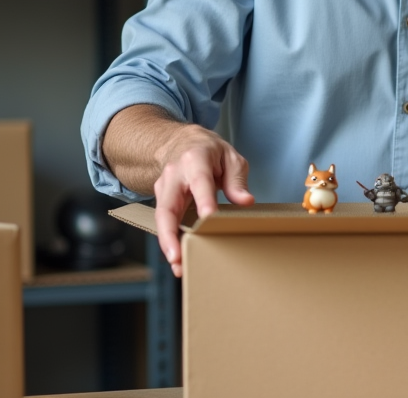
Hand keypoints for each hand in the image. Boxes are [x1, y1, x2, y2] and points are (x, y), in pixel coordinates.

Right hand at [153, 126, 253, 276]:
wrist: (181, 142)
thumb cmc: (209, 151)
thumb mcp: (230, 157)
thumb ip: (237, 180)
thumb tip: (246, 202)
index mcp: (195, 159)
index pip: (200, 182)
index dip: (203, 201)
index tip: (209, 219)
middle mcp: (174, 175)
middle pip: (167, 207)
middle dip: (170, 234)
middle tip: (178, 257)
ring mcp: (164, 188)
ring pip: (162, 219)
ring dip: (168, 243)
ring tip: (179, 266)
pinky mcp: (161, 200)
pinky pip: (165, 222)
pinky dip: (170, 240)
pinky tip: (179, 258)